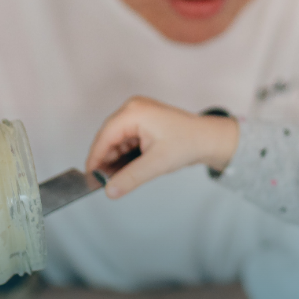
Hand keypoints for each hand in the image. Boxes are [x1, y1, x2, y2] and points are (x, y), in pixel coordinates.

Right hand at [84, 96, 238, 199]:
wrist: (209, 139)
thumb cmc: (188, 143)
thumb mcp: (157, 163)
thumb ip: (130, 178)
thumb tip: (110, 190)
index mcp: (134, 112)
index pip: (105, 136)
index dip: (95, 157)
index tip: (90, 176)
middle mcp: (133, 108)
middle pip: (109, 137)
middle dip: (107, 160)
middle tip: (105, 182)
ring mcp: (138, 114)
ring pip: (117, 140)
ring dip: (116, 159)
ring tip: (120, 178)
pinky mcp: (143, 122)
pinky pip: (126, 139)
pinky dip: (125, 155)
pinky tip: (128, 169)